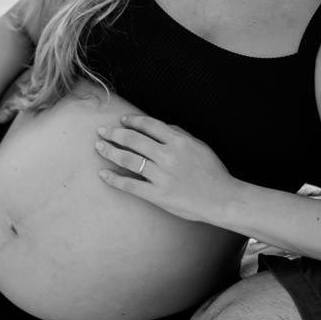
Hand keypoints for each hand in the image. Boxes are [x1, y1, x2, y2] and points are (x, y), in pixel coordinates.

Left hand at [95, 113, 236, 223]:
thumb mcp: (200, 145)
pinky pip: (131, 185)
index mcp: (178, 141)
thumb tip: (161, 126)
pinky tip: (103, 174)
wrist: (221, 198)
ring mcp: (161, 176)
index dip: (132, 121)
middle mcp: (167, 156)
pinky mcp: (158, 195)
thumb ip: (180, 133)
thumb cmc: (213, 171)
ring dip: (110, 151)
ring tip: (99, 147)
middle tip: (101, 131)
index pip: (149, 125)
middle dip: (114, 133)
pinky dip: (115, 179)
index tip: (121, 120)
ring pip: (129, 159)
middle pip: (133, 140)